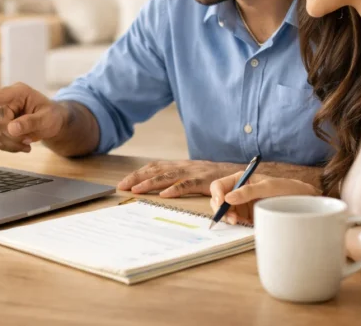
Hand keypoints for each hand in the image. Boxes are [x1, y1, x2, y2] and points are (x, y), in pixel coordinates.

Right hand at [0, 83, 65, 152]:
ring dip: (14, 143)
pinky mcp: (1, 127)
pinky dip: (11, 147)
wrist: (52, 122)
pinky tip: (23, 146)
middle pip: (0, 122)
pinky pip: (0, 142)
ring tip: (29, 142)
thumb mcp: (46, 118)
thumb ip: (30, 122)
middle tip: (30, 139)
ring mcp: (2, 114)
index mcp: (18, 93)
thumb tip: (11, 129)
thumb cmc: (51, 115)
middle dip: (14, 135)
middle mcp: (6, 102)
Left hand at [116, 160, 244, 197]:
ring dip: (150, 183)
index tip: (122, 183)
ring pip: (167, 176)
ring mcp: (193, 172)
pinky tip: (164, 194)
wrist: (239, 173)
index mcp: (179, 166)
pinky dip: (175, 189)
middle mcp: (183, 167)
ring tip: (136, 190)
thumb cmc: (214, 178)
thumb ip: (178, 181)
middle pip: (155, 170)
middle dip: (137, 177)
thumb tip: (160, 192)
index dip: (137, 174)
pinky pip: (187, 185)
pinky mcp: (204, 181)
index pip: (154, 167)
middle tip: (121, 186)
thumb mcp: (193, 177)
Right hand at [209, 172, 320, 224]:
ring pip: (225, 212)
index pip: (219, 186)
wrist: (303, 202)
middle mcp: (238, 192)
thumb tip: (227, 198)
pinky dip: (236, 224)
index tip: (221, 204)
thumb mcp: (269, 187)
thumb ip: (248, 191)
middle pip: (218, 201)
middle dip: (221, 210)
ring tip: (238, 222)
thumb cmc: (287, 189)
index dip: (216, 194)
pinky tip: (243, 225)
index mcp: (240, 180)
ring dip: (228, 218)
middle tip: (232, 219)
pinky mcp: (248, 216)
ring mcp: (242, 205)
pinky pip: (236, 221)